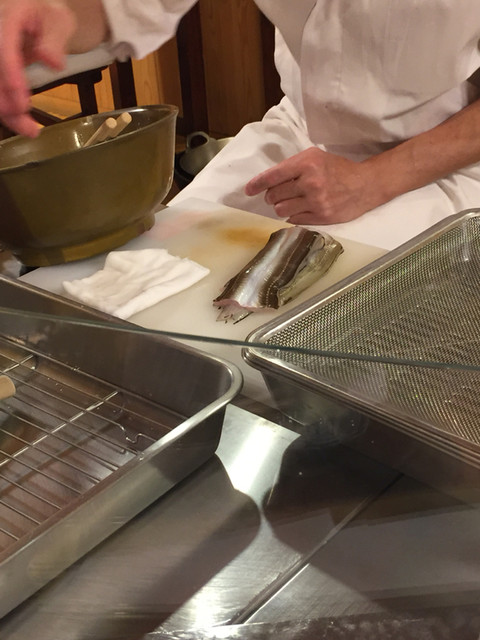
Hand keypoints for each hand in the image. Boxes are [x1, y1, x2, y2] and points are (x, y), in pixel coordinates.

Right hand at [0, 0, 75, 136]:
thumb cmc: (47, 17)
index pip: (2, 48)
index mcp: (6, 16)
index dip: (10, 76)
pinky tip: (23, 125)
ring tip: (30, 130)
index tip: (22, 103)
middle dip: (6, 102)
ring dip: (6, 113)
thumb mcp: (58, 20)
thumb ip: (55, 39)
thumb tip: (52, 61)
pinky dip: (7, 111)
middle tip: (28, 125)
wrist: (36, 16)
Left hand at [245, 147, 380, 224]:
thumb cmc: (338, 169)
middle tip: (277, 195)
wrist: (365, 185)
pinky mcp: (321, 217)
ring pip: (281, 210)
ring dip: (281, 207)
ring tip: (290, 201)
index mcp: (307, 163)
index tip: (248, 190)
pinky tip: (301, 209)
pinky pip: (294, 220)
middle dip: (271, 196)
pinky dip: (293, 215)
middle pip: (274, 195)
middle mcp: (310, 182)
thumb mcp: (315, 157)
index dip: (257, 184)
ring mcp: (316, 202)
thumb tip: (268, 181)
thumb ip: (293, 166)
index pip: (273, 176)